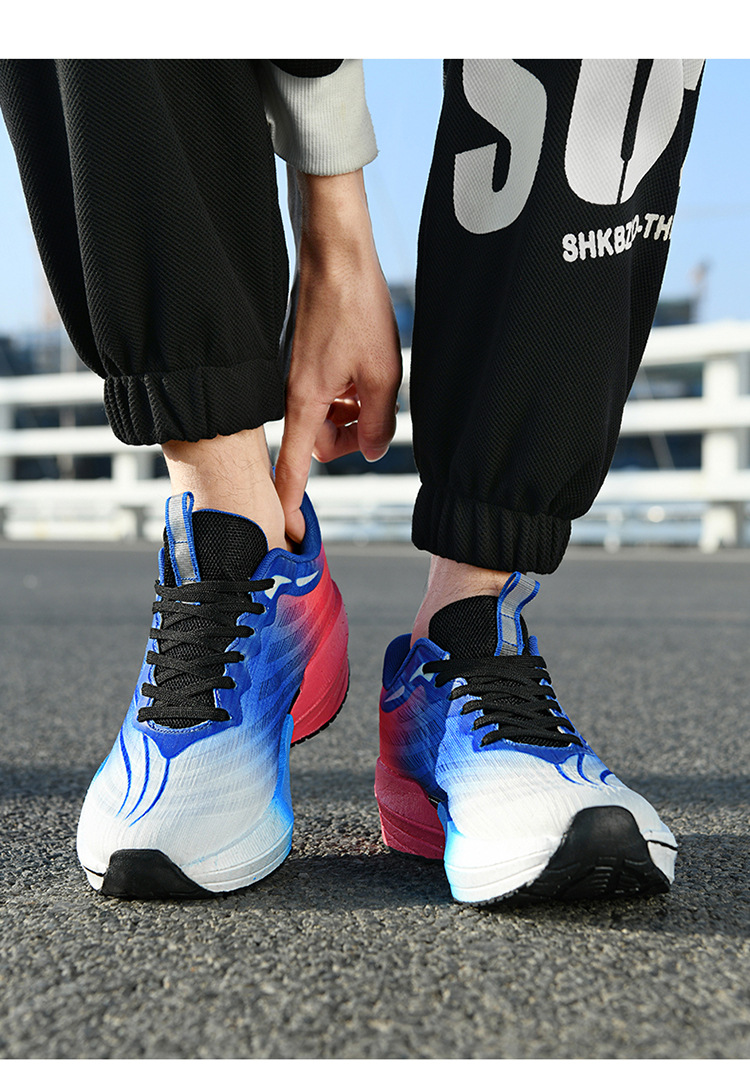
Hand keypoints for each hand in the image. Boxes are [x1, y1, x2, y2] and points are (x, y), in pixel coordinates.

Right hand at [274, 169, 401, 542]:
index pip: (294, 463)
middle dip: (350, 437)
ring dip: (352, 411)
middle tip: (377, 412)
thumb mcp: (381, 373)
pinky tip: (364, 365)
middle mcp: (295, 391)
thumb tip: (372, 452)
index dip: (291, 498)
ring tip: (373, 379)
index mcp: (306, 399)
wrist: (336, 254)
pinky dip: (346, 390)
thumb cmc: (356, 307)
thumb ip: (377, 422)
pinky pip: (325, 393)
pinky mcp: (306, 360)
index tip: (289, 528)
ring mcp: (299, 375)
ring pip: (326, 418)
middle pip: (320, 442)